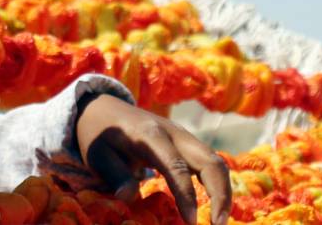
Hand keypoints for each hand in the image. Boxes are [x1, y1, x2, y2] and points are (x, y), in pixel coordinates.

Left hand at [76, 94, 231, 224]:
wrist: (104, 108)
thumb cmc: (99, 134)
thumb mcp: (98, 155)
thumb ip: (115, 175)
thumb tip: (128, 197)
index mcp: (150, 135)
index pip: (176, 167)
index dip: (187, 195)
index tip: (191, 222)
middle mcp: (174, 133)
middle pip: (210, 161)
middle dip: (221, 194)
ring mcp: (184, 136)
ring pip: (216, 161)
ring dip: (224, 191)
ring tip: (219, 221)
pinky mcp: (187, 143)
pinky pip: (210, 162)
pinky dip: (218, 184)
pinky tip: (216, 206)